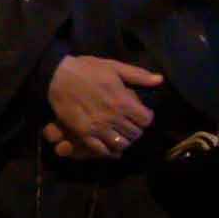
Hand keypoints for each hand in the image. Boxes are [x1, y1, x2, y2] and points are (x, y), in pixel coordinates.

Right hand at [44, 53, 161, 159]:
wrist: (58, 77)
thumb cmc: (87, 69)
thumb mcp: (114, 66)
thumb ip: (138, 75)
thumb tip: (160, 80)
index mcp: (123, 102)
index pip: (145, 120)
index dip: (147, 117)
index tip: (143, 114)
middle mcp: (113, 118)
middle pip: (135, 133)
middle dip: (137, 129)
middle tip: (132, 123)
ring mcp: (99, 129)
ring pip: (121, 144)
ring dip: (125, 140)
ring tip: (122, 133)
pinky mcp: (85, 135)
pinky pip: (103, 150)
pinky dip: (110, 150)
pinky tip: (111, 145)